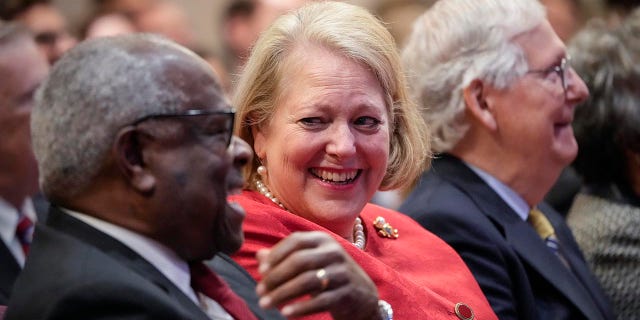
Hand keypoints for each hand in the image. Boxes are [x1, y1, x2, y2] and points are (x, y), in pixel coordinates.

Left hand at [256, 231, 378, 318]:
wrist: (362, 295)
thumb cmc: (328, 274)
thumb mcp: (310, 261)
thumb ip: (286, 257)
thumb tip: (260, 256)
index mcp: (322, 240)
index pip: (296, 241)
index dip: (276, 254)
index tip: (261, 271)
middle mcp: (333, 252)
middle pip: (299, 261)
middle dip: (276, 277)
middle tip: (259, 291)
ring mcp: (342, 272)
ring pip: (307, 281)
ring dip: (283, 293)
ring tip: (265, 304)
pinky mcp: (347, 293)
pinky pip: (320, 300)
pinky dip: (301, 308)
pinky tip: (286, 313)